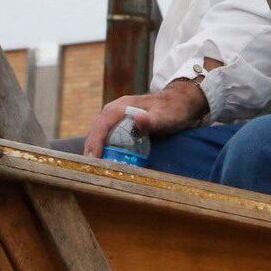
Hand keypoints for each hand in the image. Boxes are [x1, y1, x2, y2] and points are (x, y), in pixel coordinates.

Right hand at [83, 79, 209, 157]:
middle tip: (89, 169)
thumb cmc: (173, 110)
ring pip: (99, 131)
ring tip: (93, 167)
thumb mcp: (165, 117)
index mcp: (122, 106)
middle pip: (96, 129)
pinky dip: (102, 146)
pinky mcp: (120, 123)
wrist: (180, 102)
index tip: (93, 159)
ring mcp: (117, 116)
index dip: (95, 142)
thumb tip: (138, 120)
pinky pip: (106, 134)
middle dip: (91, 148)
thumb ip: (152, 120)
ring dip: (94, 148)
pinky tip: (103, 159)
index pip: (102, 124)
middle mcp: (115, 109)